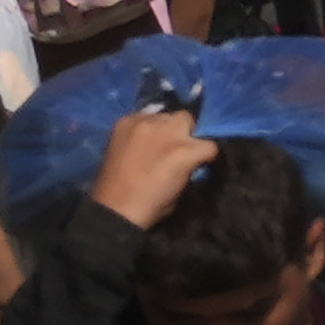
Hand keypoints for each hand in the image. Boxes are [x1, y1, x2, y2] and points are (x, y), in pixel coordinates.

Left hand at [91, 100, 216, 226]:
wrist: (114, 208)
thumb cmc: (153, 205)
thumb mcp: (184, 186)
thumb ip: (192, 164)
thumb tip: (195, 155)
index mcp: (184, 152)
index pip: (210, 143)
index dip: (206, 154)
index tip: (200, 161)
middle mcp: (165, 131)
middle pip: (188, 119)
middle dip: (188, 134)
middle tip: (179, 149)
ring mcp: (143, 123)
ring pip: (166, 115)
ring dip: (167, 128)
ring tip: (158, 143)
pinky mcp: (124, 122)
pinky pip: (144, 116)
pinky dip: (147, 127)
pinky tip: (141, 141)